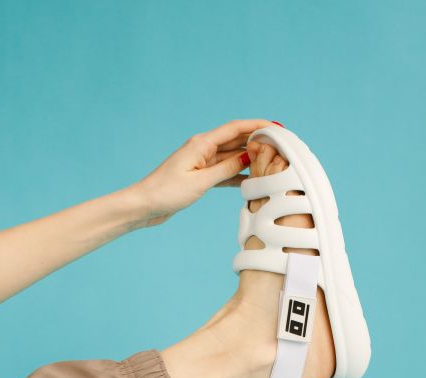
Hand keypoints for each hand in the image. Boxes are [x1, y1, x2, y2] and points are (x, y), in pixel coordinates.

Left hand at [131, 119, 271, 226]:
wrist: (145, 205)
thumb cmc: (167, 191)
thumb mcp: (200, 181)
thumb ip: (226, 169)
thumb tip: (248, 156)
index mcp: (202, 143)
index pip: (235, 128)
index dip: (257, 125)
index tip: (277, 126)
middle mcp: (203, 148)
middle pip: (235, 140)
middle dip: (257, 140)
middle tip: (280, 145)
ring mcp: (201, 162)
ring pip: (231, 156)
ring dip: (249, 157)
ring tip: (270, 161)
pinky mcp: (199, 176)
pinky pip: (223, 171)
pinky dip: (237, 174)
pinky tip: (251, 178)